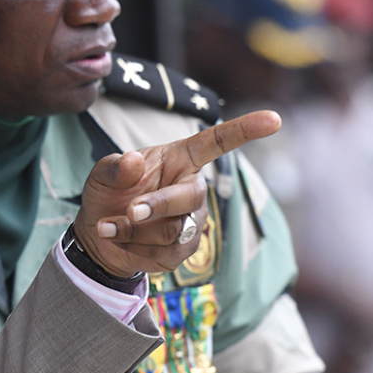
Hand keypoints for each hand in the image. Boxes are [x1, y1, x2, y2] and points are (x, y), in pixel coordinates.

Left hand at [73, 110, 281, 276]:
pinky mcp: (183, 252)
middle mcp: (191, 189)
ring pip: (173, 230)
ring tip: (107, 225)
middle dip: (159, 205)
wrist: (98, 233)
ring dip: (134, 230)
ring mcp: (191, 222)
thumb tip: (133, 161)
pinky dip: (131, 247)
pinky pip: (164, 254)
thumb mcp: (101, 174)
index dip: (244, 130)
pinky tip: (115, 237)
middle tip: (131, 210)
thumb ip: (114, 166)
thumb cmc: (108, 194)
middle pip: (191, 197)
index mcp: (180, 159)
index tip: (273, 119)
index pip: (216, 142)